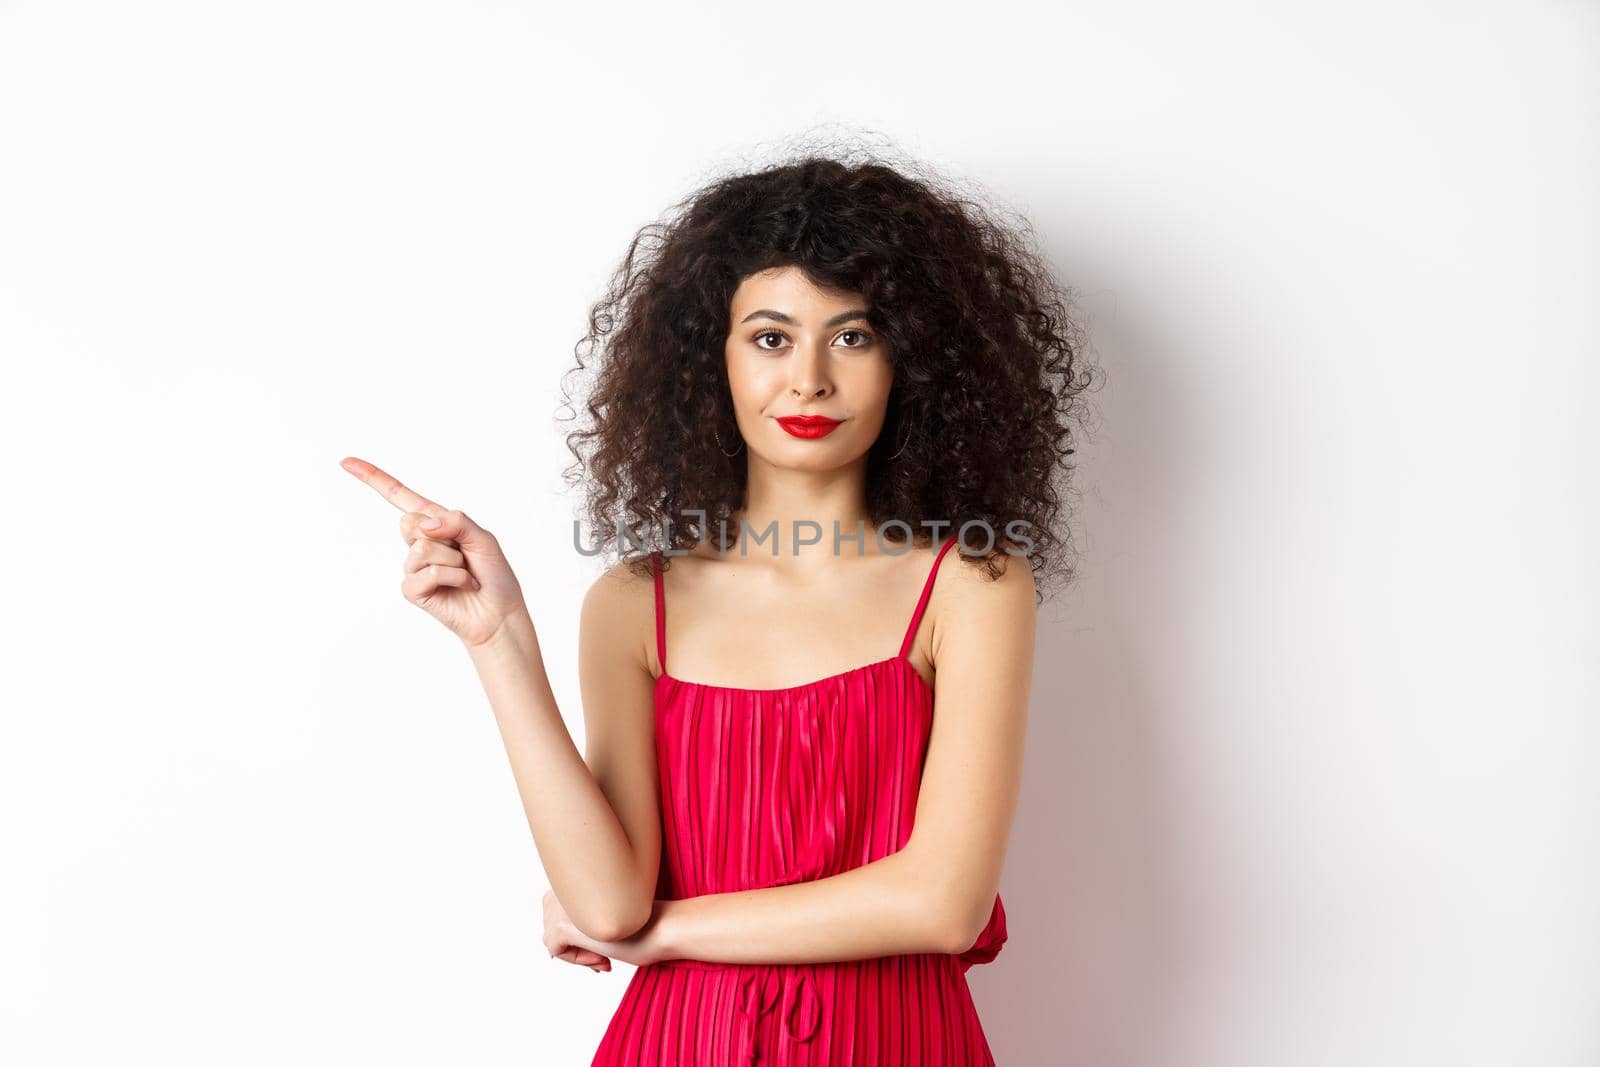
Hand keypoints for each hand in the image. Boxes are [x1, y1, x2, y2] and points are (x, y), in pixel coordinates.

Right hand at [339, 456, 528, 648]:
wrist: (499, 613)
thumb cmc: (493, 575)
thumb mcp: (483, 538)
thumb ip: (456, 522)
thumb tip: (422, 525)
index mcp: (435, 523)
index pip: (400, 496)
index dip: (373, 478)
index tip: (346, 462)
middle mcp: (420, 542)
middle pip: (409, 522)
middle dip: (443, 537)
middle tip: (463, 555)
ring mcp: (413, 567)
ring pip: (422, 548)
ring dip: (453, 561)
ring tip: (465, 574)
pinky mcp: (413, 590)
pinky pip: (426, 573)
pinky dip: (453, 578)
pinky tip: (462, 586)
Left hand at [542, 889, 668, 969]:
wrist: (664, 925)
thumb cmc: (648, 923)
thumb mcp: (612, 915)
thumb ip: (586, 917)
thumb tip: (555, 945)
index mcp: (584, 875)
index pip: (560, 906)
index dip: (581, 930)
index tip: (607, 943)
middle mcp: (569, 885)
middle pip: (551, 920)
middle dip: (575, 941)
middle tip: (604, 954)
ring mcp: (564, 904)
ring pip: (551, 935)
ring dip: (577, 952)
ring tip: (604, 955)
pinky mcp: (564, 925)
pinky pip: (554, 949)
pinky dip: (576, 960)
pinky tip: (602, 956)